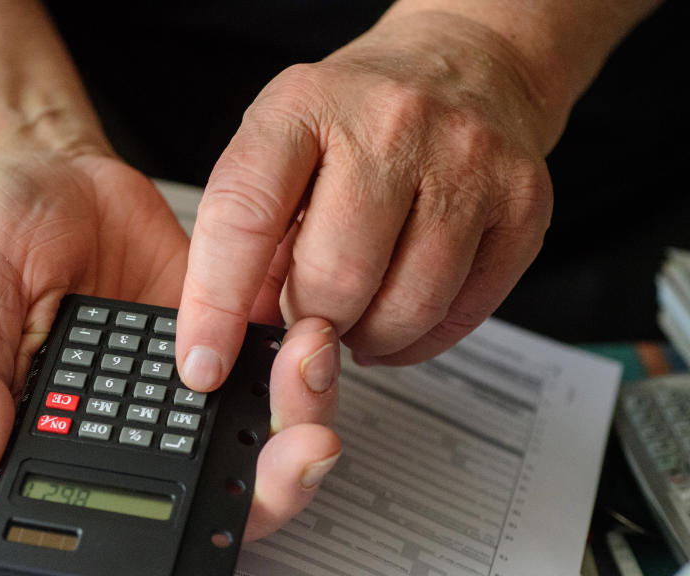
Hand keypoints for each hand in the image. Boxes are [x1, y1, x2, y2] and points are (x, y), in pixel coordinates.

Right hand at [0, 146, 341, 575]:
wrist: (49, 171)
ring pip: (257, 439)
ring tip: (307, 364)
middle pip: (212, 497)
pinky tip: (307, 336)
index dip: (167, 570)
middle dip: (271, 487)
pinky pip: (274, 371)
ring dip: (299, 419)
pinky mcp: (223, 336)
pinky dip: (303, 368)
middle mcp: (133, 429)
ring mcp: (185, 387)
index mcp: (62, 442)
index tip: (212, 575)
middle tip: (300, 449)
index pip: (117, 527)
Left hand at [176, 10, 556, 393]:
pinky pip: (463, 314)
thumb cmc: (360, 113)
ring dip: (368, 337)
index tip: (204, 362)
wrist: (466, 63)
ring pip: (407, 306)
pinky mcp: (523, 202)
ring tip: (356, 315)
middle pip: (335, 277)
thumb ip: (253, 233)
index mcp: (305, 107)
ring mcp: (466, 162)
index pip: (244, 216)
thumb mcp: (282, 144)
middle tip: (308, 318)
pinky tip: (400, 316)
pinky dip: (420, 339)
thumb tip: (237, 330)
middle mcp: (391, 126)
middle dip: (310, 322)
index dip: (216, 304)